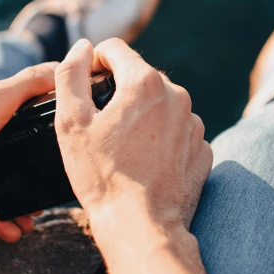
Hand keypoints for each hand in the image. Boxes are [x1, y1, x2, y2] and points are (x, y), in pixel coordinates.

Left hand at [0, 64, 56, 241]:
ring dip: (11, 200)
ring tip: (29, 220)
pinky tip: (9, 229)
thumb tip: (61, 67)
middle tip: (42, 196)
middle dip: (25, 175)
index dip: (37, 131)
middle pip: (5, 150)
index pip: (17, 110)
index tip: (54, 151)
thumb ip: (31, 83)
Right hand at [54, 38, 212, 253]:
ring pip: (160, 104)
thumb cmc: (103, 176)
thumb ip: (71, 75)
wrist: (142, 226)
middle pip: (140, 77)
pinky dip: (161, 139)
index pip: (115, 49)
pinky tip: (144, 163)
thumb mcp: (71, 123)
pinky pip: (177, 131)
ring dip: (142, 115)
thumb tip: (81, 47)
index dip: (94, 62)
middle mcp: (177, 95)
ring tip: (123, 149)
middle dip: (119, 91)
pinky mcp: (202, 149)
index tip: (86, 85)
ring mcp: (194, 123)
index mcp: (145, 82)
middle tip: (100, 125)